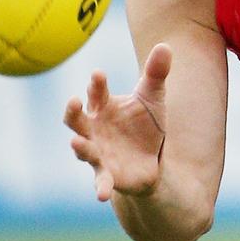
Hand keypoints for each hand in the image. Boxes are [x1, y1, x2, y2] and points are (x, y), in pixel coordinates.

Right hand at [64, 44, 171, 201]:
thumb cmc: (144, 124)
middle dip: (73, 111)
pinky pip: (100, 181)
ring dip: (80, 147)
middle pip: (76, 119)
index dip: (96, 84)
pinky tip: (101, 195)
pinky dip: (100, 187)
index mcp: (103, 107)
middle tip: (73, 102)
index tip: (99, 74)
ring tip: (76, 144)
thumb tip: (166, 45)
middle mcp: (94, 130)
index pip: (96, 92)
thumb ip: (156, 73)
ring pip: (83, 149)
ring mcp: (97, 153)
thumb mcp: (154, 97)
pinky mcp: (107, 175)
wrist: (151, 159)